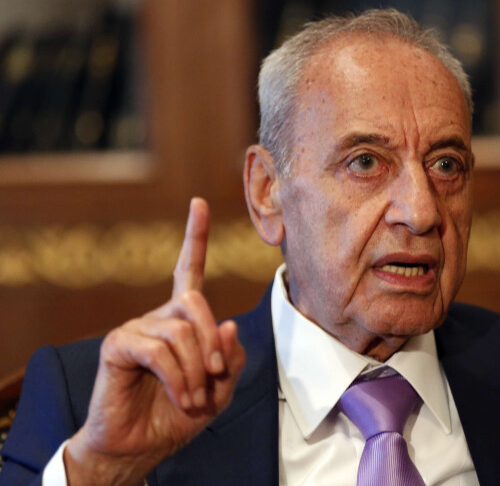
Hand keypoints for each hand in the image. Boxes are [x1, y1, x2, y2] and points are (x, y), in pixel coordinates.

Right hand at [64, 198, 245, 485]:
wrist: (143, 446)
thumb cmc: (180, 414)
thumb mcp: (221, 388)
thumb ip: (231, 356)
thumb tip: (227, 323)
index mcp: (183, 320)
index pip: (189, 270)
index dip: (195, 237)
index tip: (199, 203)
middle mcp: (159, 316)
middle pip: (195, 302)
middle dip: (212, 342)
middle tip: (214, 376)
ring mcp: (136, 327)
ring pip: (181, 330)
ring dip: (196, 371)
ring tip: (192, 397)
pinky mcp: (118, 345)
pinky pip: (158, 350)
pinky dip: (178, 377)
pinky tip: (179, 396)